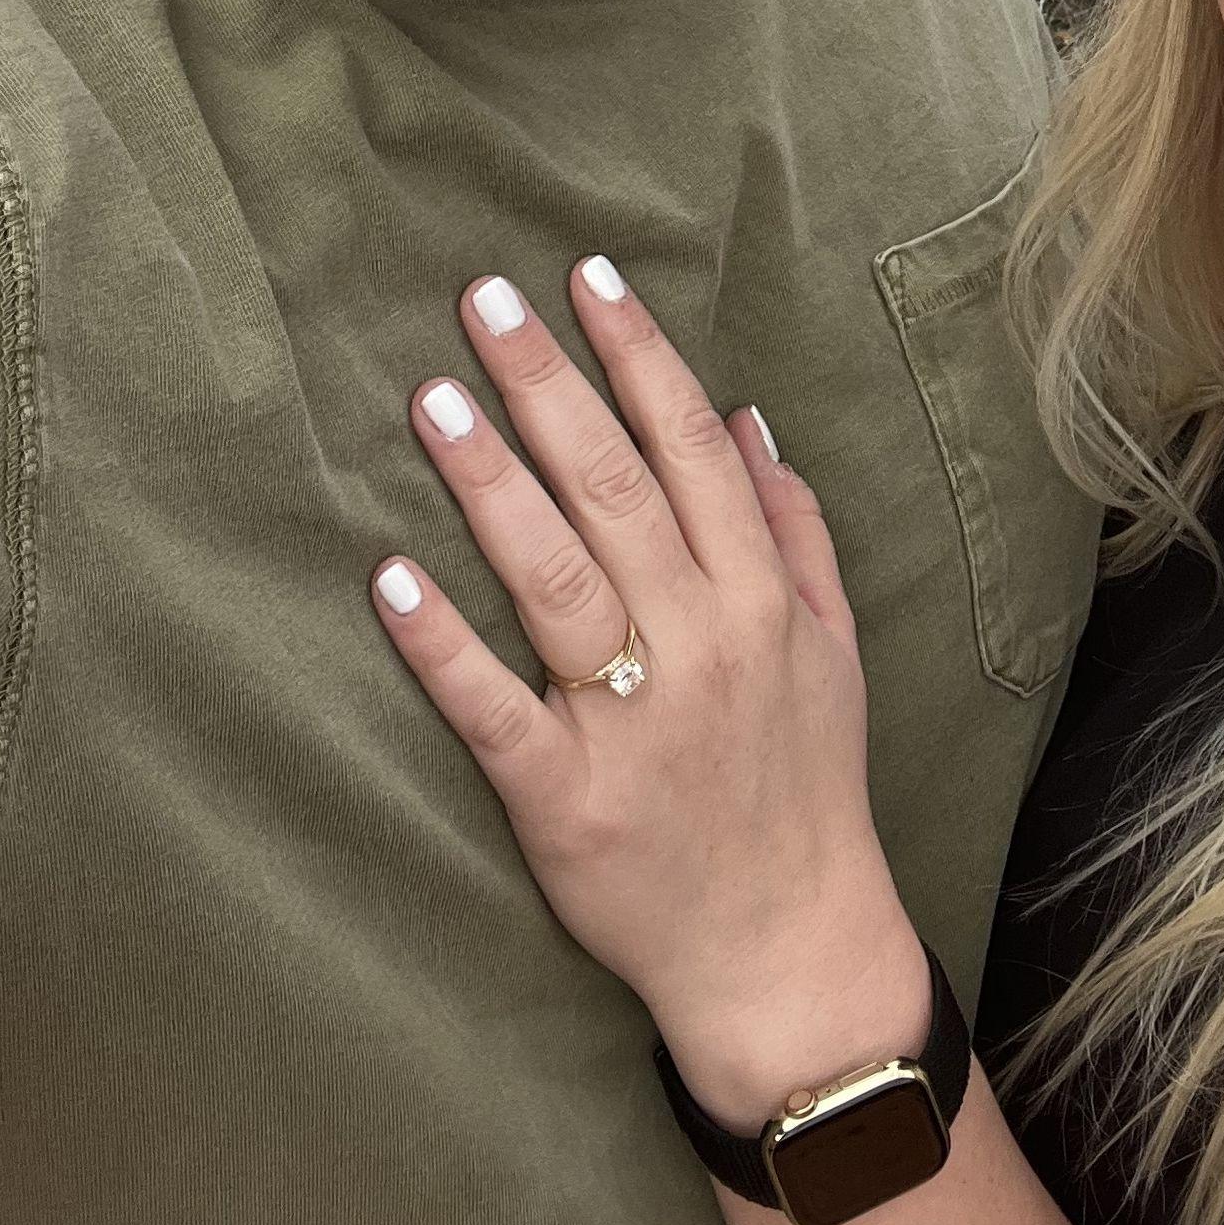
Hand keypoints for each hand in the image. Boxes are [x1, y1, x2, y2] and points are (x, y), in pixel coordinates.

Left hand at [371, 259, 932, 1120]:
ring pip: (553, 577)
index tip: (587, 276)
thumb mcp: (833, 647)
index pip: (692, 447)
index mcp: (760, 598)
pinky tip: (389, 575)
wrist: (787, 947)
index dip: (638, 355)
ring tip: (433, 398)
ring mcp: (628, 722)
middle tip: (484, 300)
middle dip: (548, 384)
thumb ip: (794, 530)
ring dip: (489, 481)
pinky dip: (441, 643)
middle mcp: (698, 643)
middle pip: (614, 489)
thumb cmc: (808, 785)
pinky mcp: (563, 800)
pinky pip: (494, 709)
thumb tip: (747, 421)